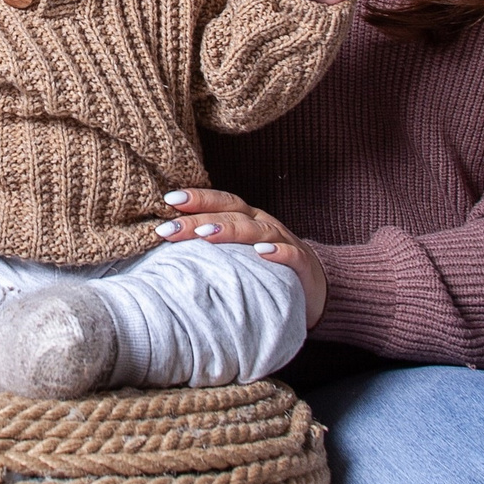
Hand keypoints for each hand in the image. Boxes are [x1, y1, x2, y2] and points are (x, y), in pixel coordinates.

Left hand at [153, 188, 326, 326]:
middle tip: (170, 228)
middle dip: (199, 219)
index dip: (196, 198)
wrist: (316, 284)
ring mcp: (283, 241)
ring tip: (205, 236)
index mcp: (246, 218)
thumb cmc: (266, 267)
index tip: (167, 201)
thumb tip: (166, 245)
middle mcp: (262, 223)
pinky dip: (278, 251)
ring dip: (231, 230)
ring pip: (257, 230)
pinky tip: (262, 253)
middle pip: (230, 215)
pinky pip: (291, 254)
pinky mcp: (302, 263)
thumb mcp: (238, 253)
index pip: (219, 202)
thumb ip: (211, 245)